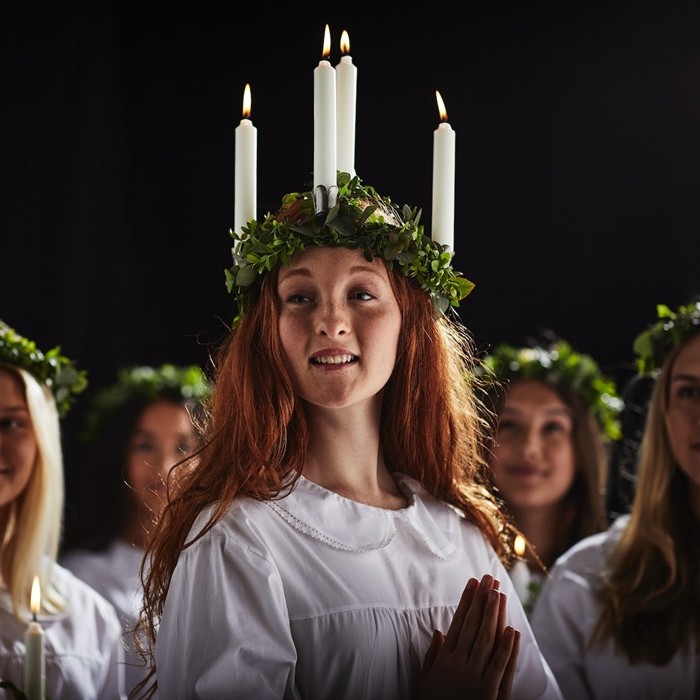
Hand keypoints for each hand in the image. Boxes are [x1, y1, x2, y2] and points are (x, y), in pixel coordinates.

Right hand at [417, 574, 520, 699]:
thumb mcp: (425, 680)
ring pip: (485, 640)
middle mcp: (459, 664)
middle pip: (473, 626)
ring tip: (498, 594)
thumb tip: (439, 632)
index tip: (473, 583)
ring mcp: (473, 677)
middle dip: (481, 600)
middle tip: (488, 578)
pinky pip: (498, 667)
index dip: (467, 601)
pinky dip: (506, 648)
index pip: (458, 622)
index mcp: (445, 659)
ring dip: (493, 616)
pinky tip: (512, 630)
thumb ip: (432, 656)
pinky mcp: (488, 693)